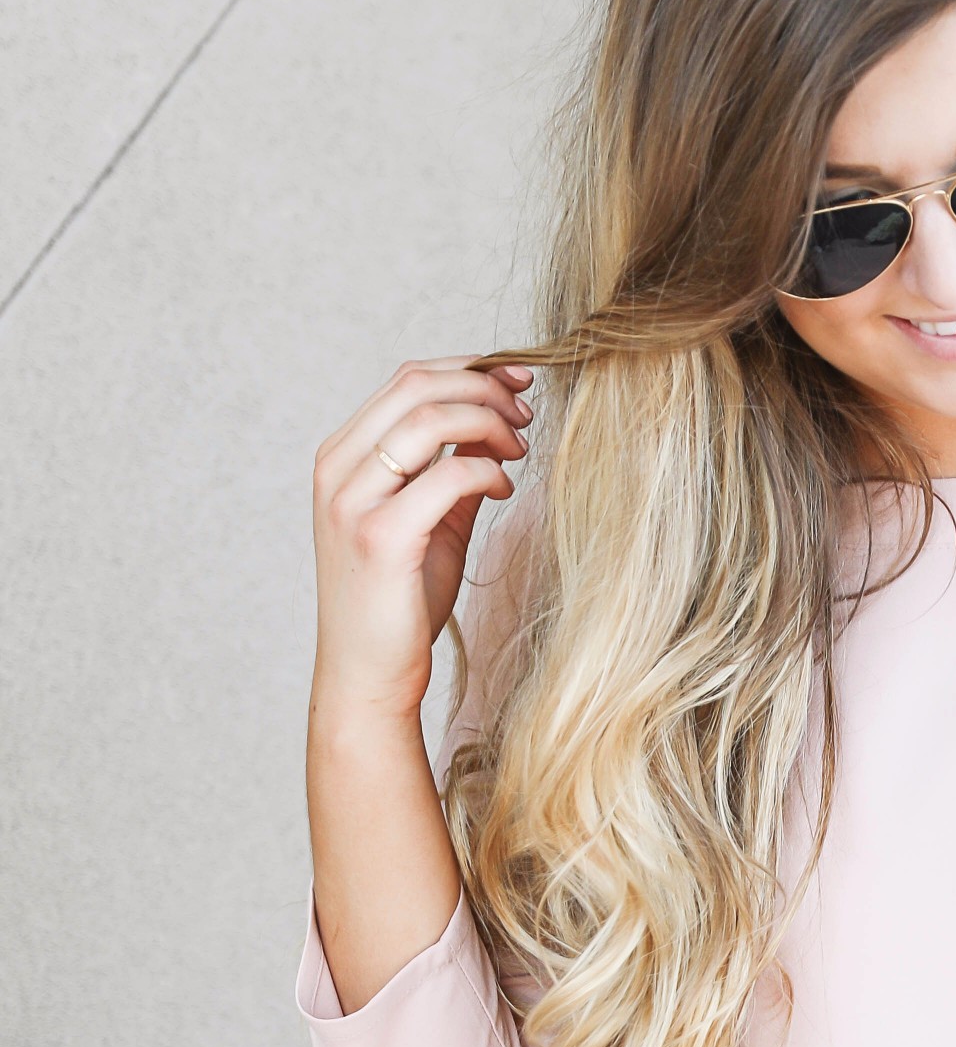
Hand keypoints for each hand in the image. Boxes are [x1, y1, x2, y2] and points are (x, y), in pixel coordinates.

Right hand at [309, 359, 532, 728]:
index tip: (516, 383)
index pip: (406, 381)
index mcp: (342, 457)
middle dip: (484, 389)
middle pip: (417, 385)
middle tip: (526, 414)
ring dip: (488, 422)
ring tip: (520, 447)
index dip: (469, 371)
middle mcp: (338, 469)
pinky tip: (506, 489)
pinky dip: (488, 471)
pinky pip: (448, 476)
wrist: (368, 675)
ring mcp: (352, 501)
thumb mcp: (427, 523)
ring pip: (429, 418)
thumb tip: (493, 427)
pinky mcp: (380, 535)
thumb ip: (450, 472)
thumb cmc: (397, 605)